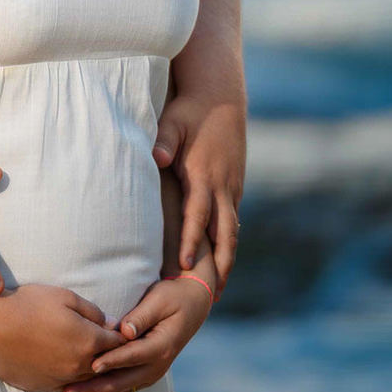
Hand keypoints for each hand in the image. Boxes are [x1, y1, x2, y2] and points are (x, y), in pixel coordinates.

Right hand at [0, 284, 123, 391]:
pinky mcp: (44, 388)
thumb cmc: (29, 305)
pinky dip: (73, 379)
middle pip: (107, 367)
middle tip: (119, 352)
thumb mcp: (65, 296)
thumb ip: (93, 311)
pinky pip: (67, 387)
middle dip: (114, 358)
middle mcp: (79, 367)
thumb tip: (111, 323)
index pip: (118, 344)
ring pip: (88, 381)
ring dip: (94, 372)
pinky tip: (70, 370)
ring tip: (96, 363)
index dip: (123, 338)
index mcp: (88, 342)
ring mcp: (61, 381)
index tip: (128, 334)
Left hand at [61, 271, 212, 391]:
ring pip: (120, 390)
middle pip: (122, 382)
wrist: (193, 306)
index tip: (91, 365)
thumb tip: (125, 331)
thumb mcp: (159, 300)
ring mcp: (151, 373)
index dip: (112, 361)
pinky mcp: (145, 374)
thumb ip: (141, 316)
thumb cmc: (173, 297)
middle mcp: (157, 366)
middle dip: (94, 388)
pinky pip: (123, 388)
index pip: (133, 356)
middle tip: (67, 390)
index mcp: (161, 347)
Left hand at [153, 90, 244, 292]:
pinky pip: (233, 218)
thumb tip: (156, 157)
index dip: (190, 241)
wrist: (220, 96)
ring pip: (231, 230)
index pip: (197, 215)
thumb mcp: (173, 122)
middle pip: (223, 234)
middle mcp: (222, 185)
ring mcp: (232, 185)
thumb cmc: (189, 110)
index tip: (184, 266)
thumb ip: (164, 141)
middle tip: (210, 295)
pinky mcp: (235, 183)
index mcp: (204, 174)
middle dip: (218, 265)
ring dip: (226, 258)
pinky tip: (222, 256)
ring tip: (218, 287)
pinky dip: (228, 240)